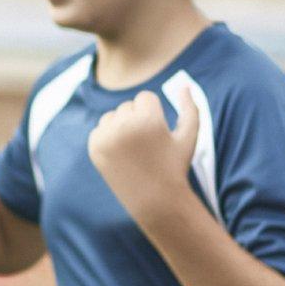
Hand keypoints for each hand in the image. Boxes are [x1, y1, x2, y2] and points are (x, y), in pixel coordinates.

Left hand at [87, 85, 199, 223]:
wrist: (154, 200)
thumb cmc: (175, 166)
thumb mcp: (189, 136)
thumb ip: (190, 107)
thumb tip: (184, 85)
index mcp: (148, 119)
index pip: (145, 97)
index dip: (154, 113)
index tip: (158, 131)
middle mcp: (124, 125)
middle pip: (128, 105)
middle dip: (137, 118)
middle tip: (147, 144)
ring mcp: (106, 137)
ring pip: (112, 116)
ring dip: (121, 126)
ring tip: (135, 148)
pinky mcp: (94, 148)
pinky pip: (99, 130)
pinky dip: (108, 137)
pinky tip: (122, 154)